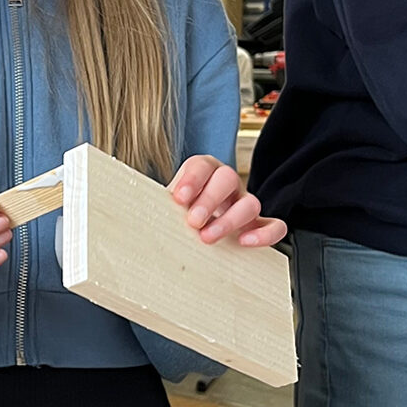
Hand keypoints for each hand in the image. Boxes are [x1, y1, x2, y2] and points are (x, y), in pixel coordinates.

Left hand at [167, 156, 286, 247]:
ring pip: (251, 202)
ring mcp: (243, 204)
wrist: (187, 233)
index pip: (202, 164)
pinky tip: (245, 242)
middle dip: (209, 200)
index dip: (192, 179)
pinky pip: (274, 225)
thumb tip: (131, 221)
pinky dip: (264, 233)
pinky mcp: (257, 226)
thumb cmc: (175, 218)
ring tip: (208, 237)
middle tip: (193, 221)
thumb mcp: (164, 208)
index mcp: (202, 173)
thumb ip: (156, 207)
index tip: (178, 198)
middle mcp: (225, 184)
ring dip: (229, 220)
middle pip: (228, 178)